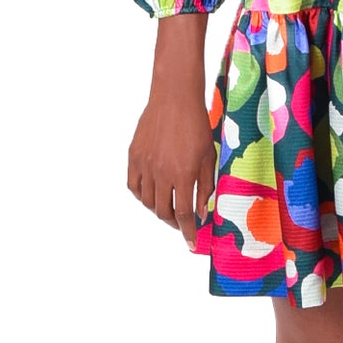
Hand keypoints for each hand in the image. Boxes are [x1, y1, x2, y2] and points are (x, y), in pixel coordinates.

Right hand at [127, 17, 214, 248]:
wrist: (175, 98)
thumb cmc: (197, 125)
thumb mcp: (209, 158)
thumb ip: (206, 187)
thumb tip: (202, 213)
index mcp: (184, 175)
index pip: (183, 215)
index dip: (188, 232)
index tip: (191, 243)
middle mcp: (162, 173)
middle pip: (163, 211)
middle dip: (173, 223)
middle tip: (182, 223)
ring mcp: (145, 165)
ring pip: (147, 201)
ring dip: (158, 210)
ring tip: (168, 207)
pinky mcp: (133, 156)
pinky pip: (133, 185)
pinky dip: (141, 195)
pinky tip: (151, 195)